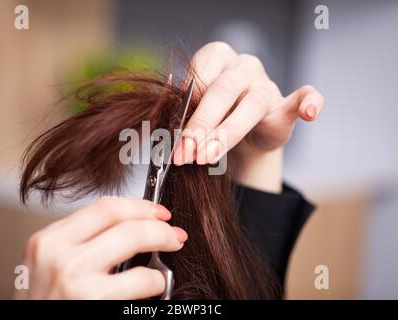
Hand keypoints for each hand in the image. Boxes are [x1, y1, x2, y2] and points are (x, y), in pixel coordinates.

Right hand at [14, 197, 186, 298]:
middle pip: (121, 218)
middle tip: (173, 231)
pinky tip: (154, 284)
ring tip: (171, 249)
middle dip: (157, 221)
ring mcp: (74, 278)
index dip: (138, 205)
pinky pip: (140, 281)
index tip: (155, 211)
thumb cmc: (41, 306)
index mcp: (48, 240)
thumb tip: (126, 228)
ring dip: (162, 241)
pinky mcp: (93, 301)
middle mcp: (57, 254)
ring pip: (133, 239)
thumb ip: (78, 244)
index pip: (102, 207)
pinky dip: (155, 280)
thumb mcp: (47, 266)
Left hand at [173, 42, 323, 191]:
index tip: (176, 141)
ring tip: (209, 156)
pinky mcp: (286, 104)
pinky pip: (303, 97)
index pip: (198, 78)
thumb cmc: (214, 117)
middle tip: (187, 154)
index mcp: (214, 58)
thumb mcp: (194, 113)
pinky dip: (309, 102)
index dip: (185, 111)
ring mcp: (265, 84)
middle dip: (201, 126)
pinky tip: (310, 112)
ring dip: (228, 132)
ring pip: (252, 103)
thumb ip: (184, 115)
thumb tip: (167, 133)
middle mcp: (241, 66)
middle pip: (222, 90)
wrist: (242, 135)